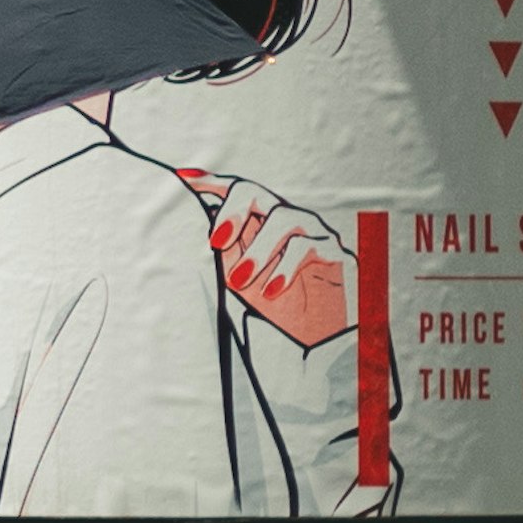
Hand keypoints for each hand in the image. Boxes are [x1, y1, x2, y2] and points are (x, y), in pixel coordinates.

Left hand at [183, 174, 350, 349]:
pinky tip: (272, 291)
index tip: (185, 180)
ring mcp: (315, 234)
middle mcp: (288, 221)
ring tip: (240, 280)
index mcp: (262, 226)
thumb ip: (227, 258)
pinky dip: (284, 268)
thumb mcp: (245, 284)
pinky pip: (308, 246)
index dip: (212, 183)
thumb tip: (203, 236)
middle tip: (216, 242)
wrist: (327, 342)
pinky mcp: (337, 253)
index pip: (238, 195)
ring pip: (283, 218)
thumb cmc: (284, 311)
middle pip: (257, 193)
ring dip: (257, 250)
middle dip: (233, 211)